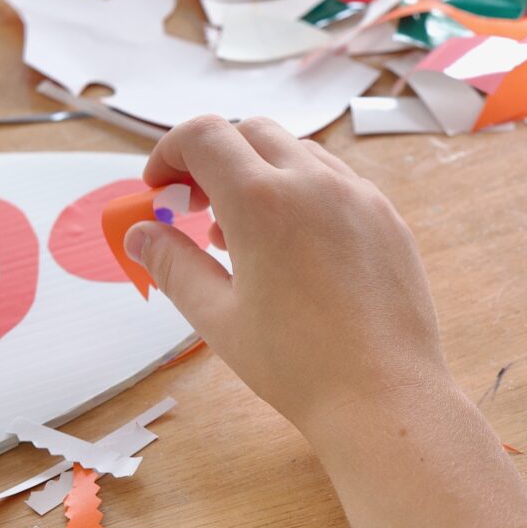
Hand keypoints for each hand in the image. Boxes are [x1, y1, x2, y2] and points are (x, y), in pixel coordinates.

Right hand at [128, 116, 460, 447]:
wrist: (384, 395)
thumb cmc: (297, 364)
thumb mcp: (217, 317)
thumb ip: (173, 265)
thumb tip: (139, 236)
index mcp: (262, 201)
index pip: (204, 136)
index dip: (169, 152)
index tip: (158, 189)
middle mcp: (315, 182)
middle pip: (251, 132)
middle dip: (214, 158)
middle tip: (195, 208)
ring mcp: (359, 196)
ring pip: (298, 152)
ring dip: (260, 174)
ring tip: (243, 236)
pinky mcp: (387, 217)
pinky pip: (337, 181)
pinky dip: (303, 192)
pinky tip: (294, 248)